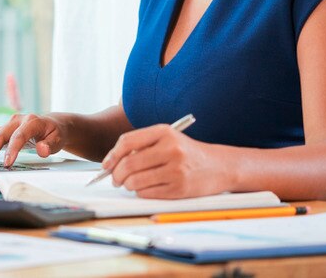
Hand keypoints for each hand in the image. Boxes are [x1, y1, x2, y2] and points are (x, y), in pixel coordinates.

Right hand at [0, 113, 66, 167]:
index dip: (12, 149)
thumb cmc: (55, 133)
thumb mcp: (58, 139)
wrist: (52, 124)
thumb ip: (50, 145)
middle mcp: (17, 120)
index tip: (7, 164)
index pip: (19, 135)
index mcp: (32, 122)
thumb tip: (42, 150)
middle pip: (0, 134)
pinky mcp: (3, 129)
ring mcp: (9, 124)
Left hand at [101, 124, 228, 198]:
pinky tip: (145, 188)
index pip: (127, 141)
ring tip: (131, 184)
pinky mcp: (179, 189)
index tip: (106, 165)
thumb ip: (143, 145)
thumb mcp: (167, 138)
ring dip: (128, 185)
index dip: (112, 155)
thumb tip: (112, 161)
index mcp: (164, 132)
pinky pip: (147, 193)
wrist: (218, 166)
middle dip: (116, 175)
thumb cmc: (186, 152)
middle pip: (129, 164)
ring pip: (135, 181)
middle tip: (115, 179)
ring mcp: (176, 170)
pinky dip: (141, 192)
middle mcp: (170, 149)